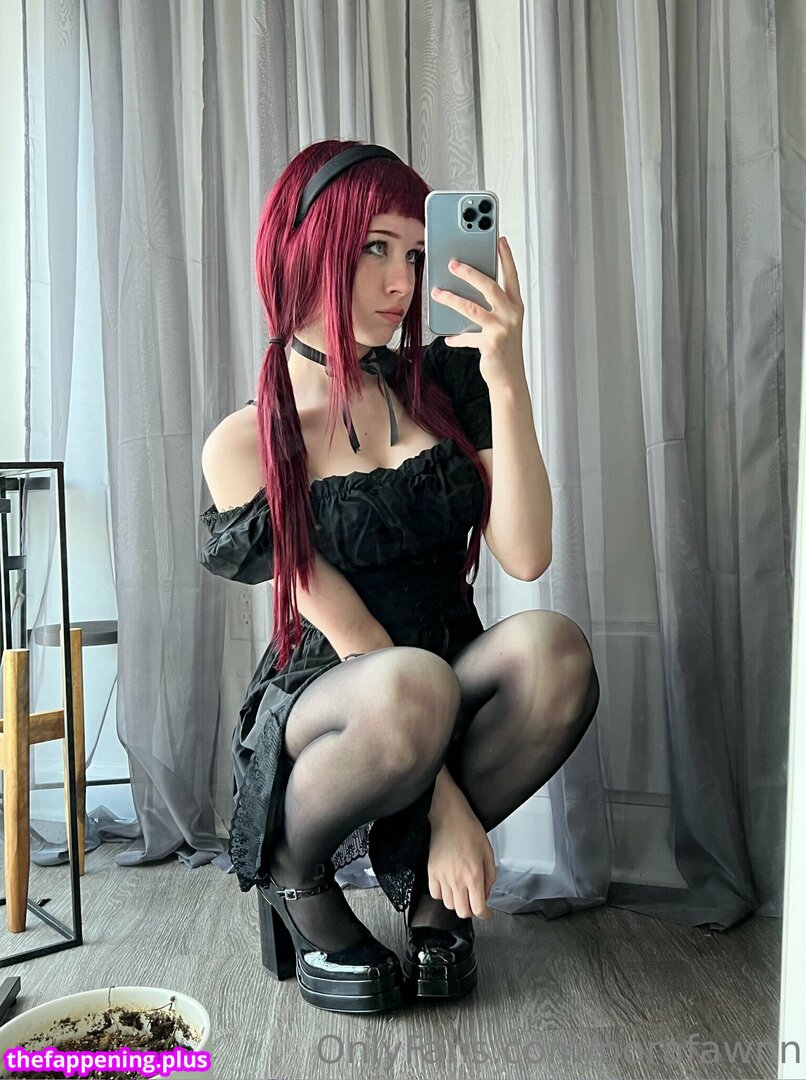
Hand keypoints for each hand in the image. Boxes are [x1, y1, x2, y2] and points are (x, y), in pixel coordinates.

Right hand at [426, 798, 496, 919]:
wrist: (449, 817)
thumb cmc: (469, 830)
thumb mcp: (488, 853)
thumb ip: (490, 878)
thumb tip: (485, 894)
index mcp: (474, 875)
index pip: (478, 908)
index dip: (484, 914)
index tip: (486, 913)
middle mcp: (457, 879)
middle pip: (462, 912)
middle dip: (471, 911)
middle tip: (475, 902)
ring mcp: (442, 877)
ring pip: (449, 905)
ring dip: (457, 903)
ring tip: (462, 892)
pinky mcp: (431, 872)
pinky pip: (435, 894)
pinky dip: (443, 895)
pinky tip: (449, 886)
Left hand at [430, 235, 524, 388]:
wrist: (509, 379)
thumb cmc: (504, 350)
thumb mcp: (502, 325)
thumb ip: (491, 308)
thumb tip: (466, 291)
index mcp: (516, 306)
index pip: (511, 276)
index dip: (506, 257)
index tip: (499, 239)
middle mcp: (512, 314)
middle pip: (490, 286)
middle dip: (470, 272)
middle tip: (453, 263)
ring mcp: (502, 329)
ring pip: (473, 307)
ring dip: (452, 298)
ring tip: (437, 292)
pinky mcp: (491, 343)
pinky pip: (467, 336)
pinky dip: (456, 337)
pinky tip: (448, 337)